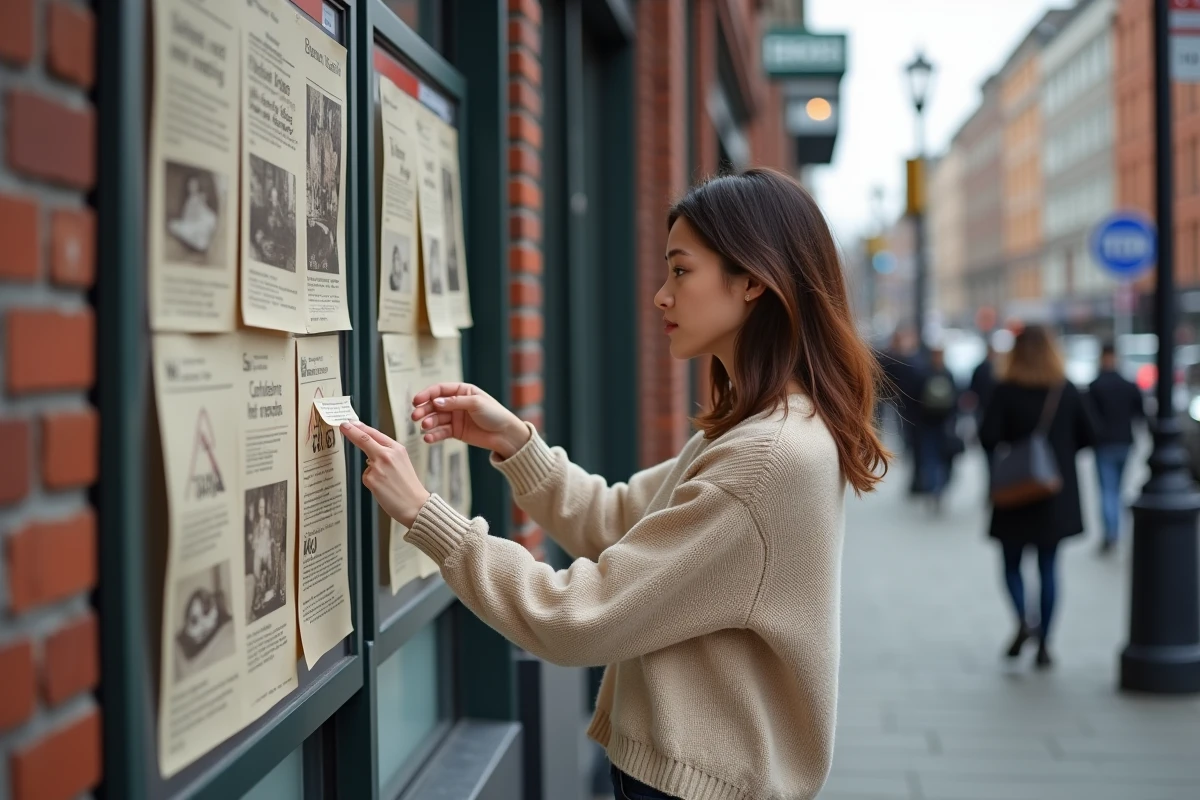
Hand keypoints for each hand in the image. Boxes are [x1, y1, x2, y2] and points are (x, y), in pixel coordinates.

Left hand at [340, 421, 429, 527]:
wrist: (415, 505)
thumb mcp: (402, 461)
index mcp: (397, 448)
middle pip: (364, 439)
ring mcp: (378, 466)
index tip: (350, 423)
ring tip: (388, 482)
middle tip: (343, 426)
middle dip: (351, 431)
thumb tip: (369, 447)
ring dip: (372, 471)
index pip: (374, 434)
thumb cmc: (409, 486)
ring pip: (367, 463)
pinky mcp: (371, 479)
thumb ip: (387, 452)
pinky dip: (372, 482)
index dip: (360, 427)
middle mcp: (387, 455)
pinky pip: (366, 476)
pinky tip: (383, 488)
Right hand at [411, 382, 529, 458]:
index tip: (416, 401)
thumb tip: (435, 402)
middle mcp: (456, 403)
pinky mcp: (456, 432)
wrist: (505, 435)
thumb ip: (455, 402)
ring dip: (428, 422)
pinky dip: (434, 435)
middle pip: (434, 405)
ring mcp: (455, 418)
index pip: (440, 390)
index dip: (427, 394)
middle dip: (424, 410)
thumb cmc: (495, 414)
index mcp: (462, 391)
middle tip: (415, 416)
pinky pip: (441, 432)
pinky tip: (428, 438)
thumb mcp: (476, 403)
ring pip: (436, 419)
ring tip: (424, 427)